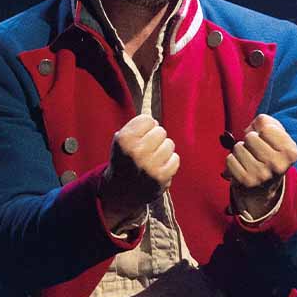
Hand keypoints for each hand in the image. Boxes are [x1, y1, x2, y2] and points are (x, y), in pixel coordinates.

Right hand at [99, 114, 179, 229]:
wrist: (120, 192)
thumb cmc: (125, 159)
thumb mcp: (122, 140)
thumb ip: (137, 125)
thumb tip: (150, 105)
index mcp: (124, 139)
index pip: (148, 120)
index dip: (146, 127)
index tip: (142, 135)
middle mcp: (136, 152)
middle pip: (160, 131)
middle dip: (156, 138)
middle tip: (148, 148)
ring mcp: (149, 165)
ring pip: (170, 144)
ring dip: (163, 150)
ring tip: (153, 158)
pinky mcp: (161, 177)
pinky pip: (175, 159)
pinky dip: (170, 162)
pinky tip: (159, 167)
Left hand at [224, 114, 296, 218]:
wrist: (264, 185)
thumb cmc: (269, 151)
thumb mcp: (275, 134)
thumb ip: (265, 122)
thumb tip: (250, 128)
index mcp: (290, 152)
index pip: (266, 128)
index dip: (262, 131)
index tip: (267, 141)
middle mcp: (279, 166)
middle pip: (250, 137)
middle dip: (250, 140)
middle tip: (256, 151)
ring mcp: (263, 175)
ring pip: (238, 147)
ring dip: (241, 150)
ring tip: (249, 159)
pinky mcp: (247, 182)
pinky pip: (230, 160)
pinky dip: (233, 160)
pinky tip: (242, 166)